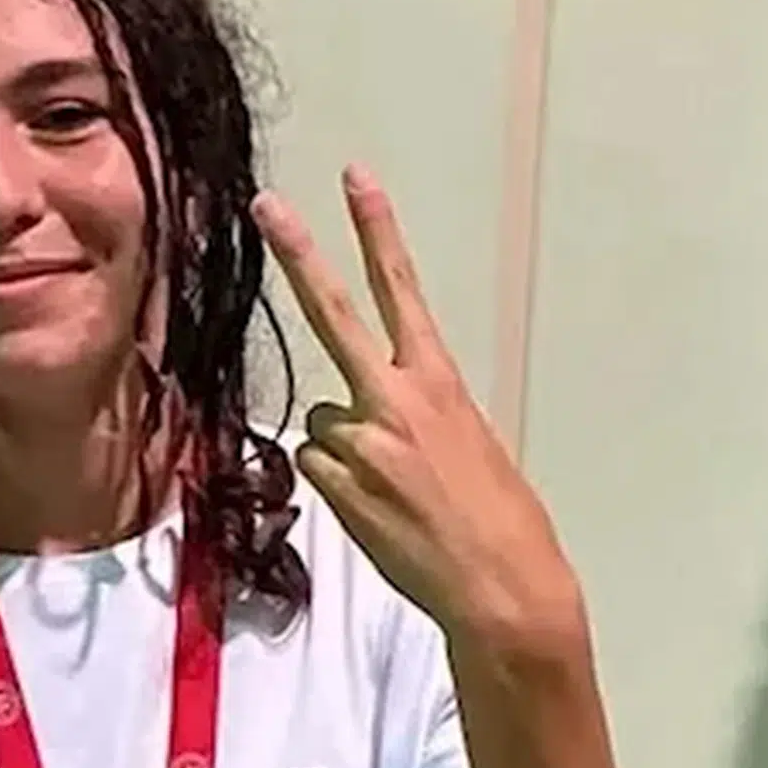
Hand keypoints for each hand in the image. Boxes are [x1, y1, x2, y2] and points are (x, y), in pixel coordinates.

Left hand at [253, 168, 583, 661]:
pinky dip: (339, 487)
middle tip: (266, 205)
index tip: (355, 179)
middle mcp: (395, 400)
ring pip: (324, 424)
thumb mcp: (473, 446)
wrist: (500, 588)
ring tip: (392, 491)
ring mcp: (362, 442)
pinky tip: (378, 511)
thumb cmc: (501, 524)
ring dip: (346, 450)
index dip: (378, 231)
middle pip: (333, 314)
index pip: (401, 291)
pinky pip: (319, 469)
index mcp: (439, 383)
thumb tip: (378, 419)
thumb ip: (422, 416)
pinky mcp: (338, 485)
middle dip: (299, 255)